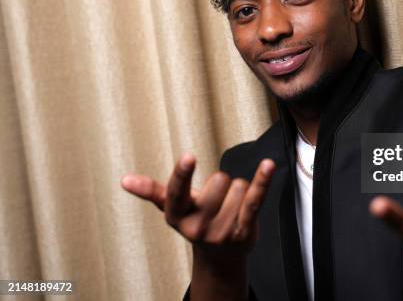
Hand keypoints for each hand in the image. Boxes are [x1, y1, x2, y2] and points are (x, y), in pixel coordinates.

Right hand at [121, 154, 274, 300]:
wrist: (219, 255)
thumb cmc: (196, 221)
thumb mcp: (174, 207)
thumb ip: (152, 190)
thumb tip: (125, 180)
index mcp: (177, 215)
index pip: (177, 191)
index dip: (183, 173)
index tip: (189, 156)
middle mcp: (197, 226)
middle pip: (218, 180)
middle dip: (221, 182)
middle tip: (217, 198)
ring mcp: (221, 231)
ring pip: (238, 186)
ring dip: (239, 189)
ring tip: (230, 206)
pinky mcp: (244, 231)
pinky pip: (255, 199)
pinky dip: (263, 181)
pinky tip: (268, 167)